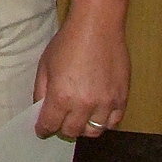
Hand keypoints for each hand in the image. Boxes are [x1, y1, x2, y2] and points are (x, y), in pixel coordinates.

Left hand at [33, 14, 128, 138]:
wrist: (97, 28)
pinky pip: (112, 123)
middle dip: (62, 128)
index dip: (43, 129)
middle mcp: (83, 105)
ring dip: (83, 128)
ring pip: (93, 132)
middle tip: (59, 121)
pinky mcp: (121, 100)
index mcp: (61, 96)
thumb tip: (40, 108)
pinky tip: (96, 114)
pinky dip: (103, 123)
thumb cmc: (67, 43)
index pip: (50, 124)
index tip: (41, 130)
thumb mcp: (45, 64)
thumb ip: (41, 90)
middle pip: (72, 131)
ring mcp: (105, 104)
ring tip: (78, 118)